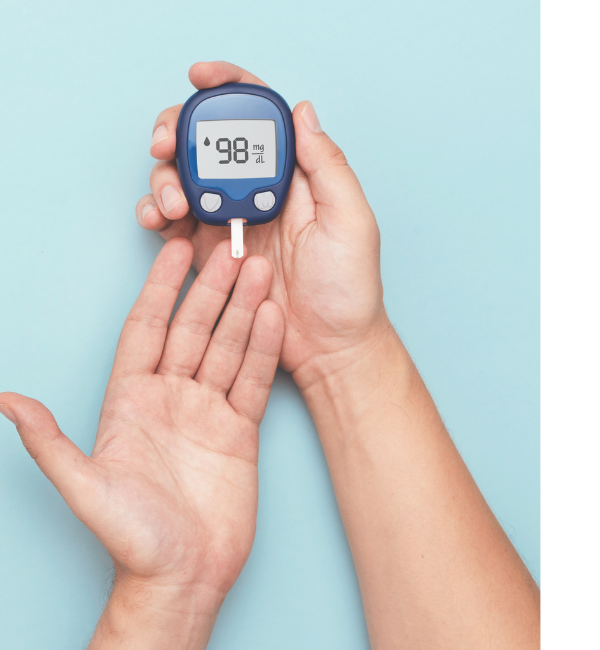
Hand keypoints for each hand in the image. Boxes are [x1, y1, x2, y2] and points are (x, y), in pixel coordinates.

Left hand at [0, 238, 283, 647]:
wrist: (182, 576)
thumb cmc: (132, 538)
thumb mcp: (87, 488)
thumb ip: (51, 443)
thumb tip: (7, 399)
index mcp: (130, 400)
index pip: (147, 328)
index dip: (160, 288)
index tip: (176, 250)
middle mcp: (170, 397)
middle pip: (193, 330)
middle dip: (211, 289)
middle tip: (230, 250)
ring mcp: (207, 410)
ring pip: (227, 348)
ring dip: (243, 311)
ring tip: (259, 274)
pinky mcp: (239, 429)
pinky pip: (253, 380)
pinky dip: (264, 350)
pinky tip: (272, 319)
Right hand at [137, 61, 388, 387]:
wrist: (328, 344)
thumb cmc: (349, 287)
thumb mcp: (351, 220)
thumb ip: (327, 165)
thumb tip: (302, 111)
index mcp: (293, 175)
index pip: (259, 118)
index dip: (228, 89)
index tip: (200, 78)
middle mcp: (257, 190)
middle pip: (208, 141)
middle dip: (179, 131)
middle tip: (166, 143)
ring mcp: (230, 219)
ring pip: (183, 177)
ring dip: (164, 177)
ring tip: (171, 203)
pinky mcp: (209, 251)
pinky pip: (173, 222)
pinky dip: (157, 212)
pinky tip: (158, 219)